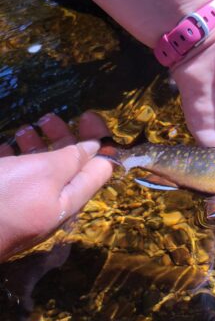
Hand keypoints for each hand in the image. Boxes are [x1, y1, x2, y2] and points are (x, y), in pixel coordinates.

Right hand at [0, 112, 112, 260]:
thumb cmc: (3, 198)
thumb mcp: (43, 173)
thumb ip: (72, 160)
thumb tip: (95, 148)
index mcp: (69, 199)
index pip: (99, 169)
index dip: (99, 140)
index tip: (87, 116)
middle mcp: (51, 204)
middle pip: (68, 167)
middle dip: (63, 139)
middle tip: (48, 118)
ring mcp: (25, 205)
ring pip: (38, 171)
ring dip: (36, 146)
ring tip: (24, 130)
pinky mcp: (2, 203)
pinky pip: (13, 177)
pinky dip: (13, 159)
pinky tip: (4, 146)